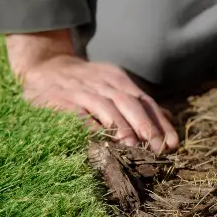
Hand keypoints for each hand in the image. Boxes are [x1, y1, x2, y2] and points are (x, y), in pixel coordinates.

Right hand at [6, 30, 178, 152]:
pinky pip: (78, 113)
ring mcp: (82, 89)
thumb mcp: (112, 86)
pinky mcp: (61, 99)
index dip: (160, 123)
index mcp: (118, 80)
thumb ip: (137, 102)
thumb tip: (167, 117)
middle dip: (146, 127)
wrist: (43, 67)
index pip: (145, 101)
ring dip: (121, 128)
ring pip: (107, 107)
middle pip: (130, 103)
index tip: (173, 143)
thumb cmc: (83, 83)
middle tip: (157, 149)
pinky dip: (90, 127)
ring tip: (133, 148)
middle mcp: (103, 82)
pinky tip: (100, 141)